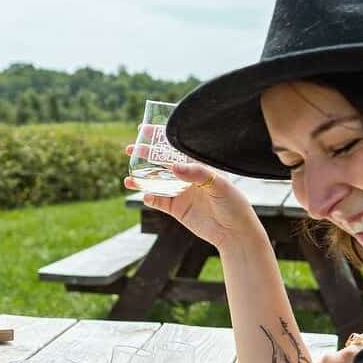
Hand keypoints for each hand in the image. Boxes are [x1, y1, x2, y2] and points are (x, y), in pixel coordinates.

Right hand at [124, 139, 261, 252]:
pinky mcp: (177, 209)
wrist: (234, 233)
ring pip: (156, 182)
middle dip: (144, 155)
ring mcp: (181, 192)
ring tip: (128, 179)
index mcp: (199, 164)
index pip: (176, 146)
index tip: (142, 129)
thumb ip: (197, 174)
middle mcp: (187, 176)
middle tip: (129, 149)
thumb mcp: (219, 185)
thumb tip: (173, 166)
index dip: (159, 137)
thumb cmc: (233, 204)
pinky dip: (150, 198)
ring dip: (141, 179)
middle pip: (161, 162)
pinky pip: (158, 202)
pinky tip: (144, 196)